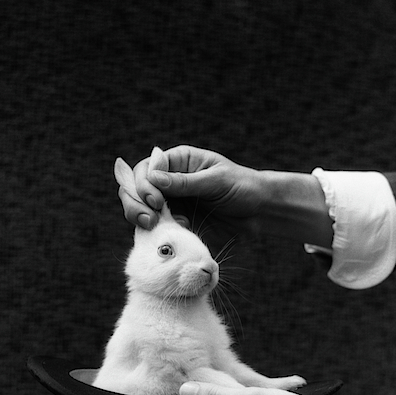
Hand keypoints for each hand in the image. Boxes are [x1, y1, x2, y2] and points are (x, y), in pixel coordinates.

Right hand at [118, 145, 332, 251]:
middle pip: (136, 187)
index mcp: (179, 162)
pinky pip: (155, 227)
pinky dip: (154, 231)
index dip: (144, 184)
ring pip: (140, 208)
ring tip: (151, 225)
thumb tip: (153, 178)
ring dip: (139, 216)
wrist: (260, 212)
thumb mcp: (216, 181)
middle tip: (149, 218)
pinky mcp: (177, 223)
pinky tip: (172, 233)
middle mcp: (170, 181)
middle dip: (135, 201)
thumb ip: (185, 182)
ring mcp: (172, 203)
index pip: (146, 168)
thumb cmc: (243, 188)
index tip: (156, 200)